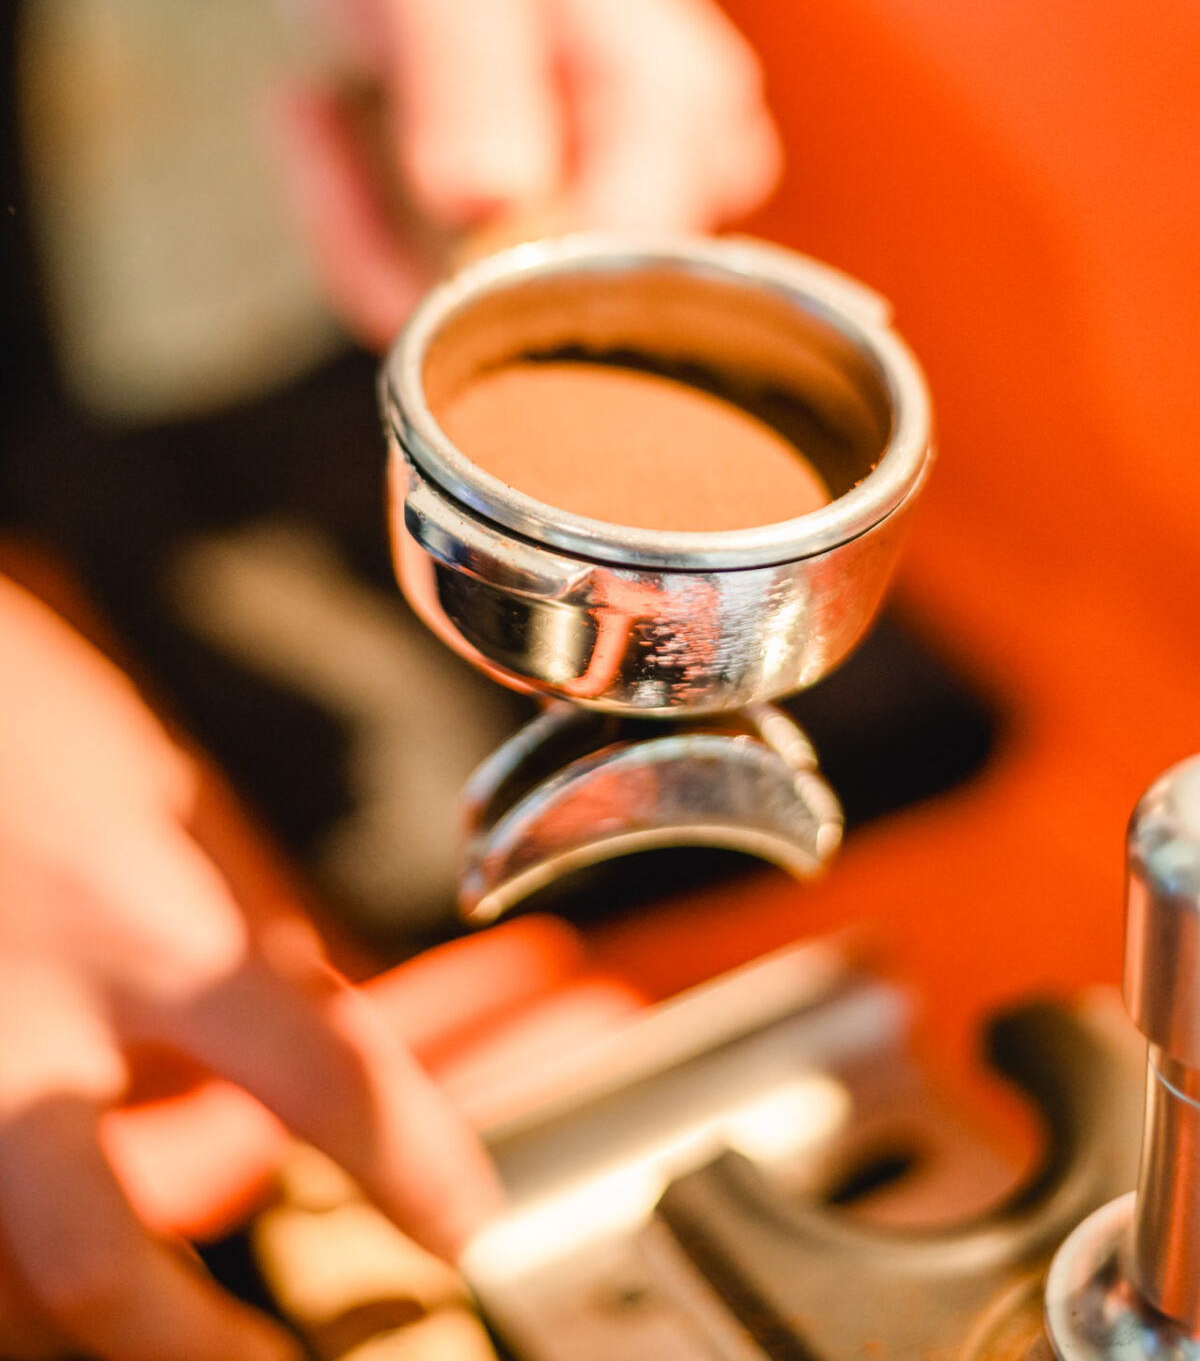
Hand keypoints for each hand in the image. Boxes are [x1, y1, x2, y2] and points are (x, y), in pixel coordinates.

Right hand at [0, 576, 500, 1360]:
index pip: (325, 1080)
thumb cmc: (31, 710)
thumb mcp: (176, 797)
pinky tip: (38, 1266)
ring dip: (77, 1330)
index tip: (462, 1220)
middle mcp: (36, 1021)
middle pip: (103, 1266)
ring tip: (170, 1342)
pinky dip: (5, 1260)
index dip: (412, 1170)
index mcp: (153, 929)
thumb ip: (245, 923)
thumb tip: (324, 1019)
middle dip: (197, 1354)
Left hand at [276, 0, 780, 346]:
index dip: (505, 271)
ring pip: (487, 324)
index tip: (408, 187)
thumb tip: (485, 204)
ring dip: (366, 237)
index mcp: (680, 100)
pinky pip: (451, 299)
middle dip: (405, 249)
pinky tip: (322, 123)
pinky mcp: (548, 232)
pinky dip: (366, 231)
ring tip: (310, 109)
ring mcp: (615, 210)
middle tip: (311, 120)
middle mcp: (676, 174)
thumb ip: (470, 75)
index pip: (624, 263)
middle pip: (551, 313)